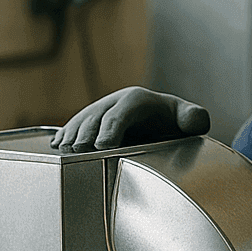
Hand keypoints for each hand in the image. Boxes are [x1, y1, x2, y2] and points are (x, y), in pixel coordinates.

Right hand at [50, 87, 209, 150]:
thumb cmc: (174, 122)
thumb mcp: (189, 119)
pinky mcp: (90, 122)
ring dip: (71, 134)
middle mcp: (114, 102)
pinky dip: (64, 134)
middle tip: (79, 150)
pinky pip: (74, 126)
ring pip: (81, 121)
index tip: (103, 146)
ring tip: (64, 149)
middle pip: (95, 117)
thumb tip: (193, 121)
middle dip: (86, 133)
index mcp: (136, 100)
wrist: (160, 118)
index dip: (110, 129)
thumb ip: (194, 118)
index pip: (120, 114)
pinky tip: (56, 145)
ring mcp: (100, 111)